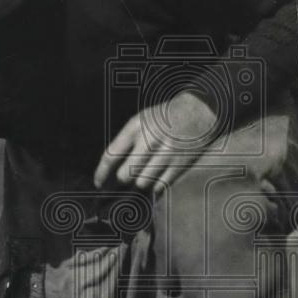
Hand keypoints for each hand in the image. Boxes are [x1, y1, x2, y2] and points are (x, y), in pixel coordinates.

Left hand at [94, 91, 217, 193]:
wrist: (199, 110)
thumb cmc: (166, 117)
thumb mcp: (142, 120)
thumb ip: (128, 141)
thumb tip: (113, 169)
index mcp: (136, 126)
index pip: (111, 155)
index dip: (101, 173)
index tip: (98, 183)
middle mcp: (149, 139)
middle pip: (125, 174)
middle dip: (123, 180)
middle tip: (126, 179)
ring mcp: (166, 152)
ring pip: (142, 183)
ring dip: (141, 184)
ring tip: (145, 176)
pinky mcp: (181, 163)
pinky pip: (160, 185)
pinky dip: (156, 187)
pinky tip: (157, 180)